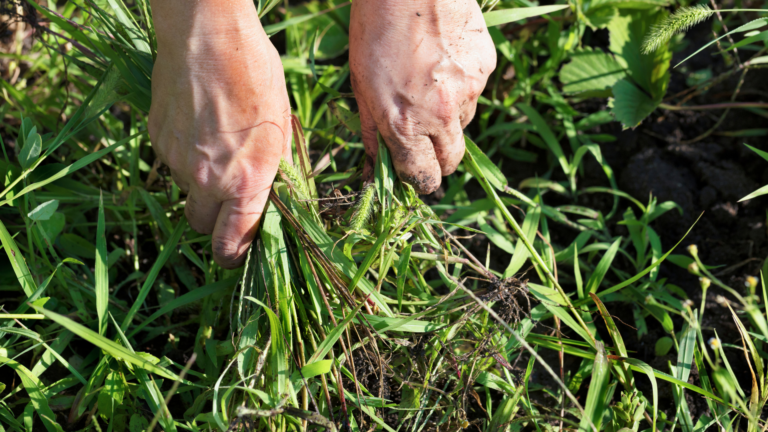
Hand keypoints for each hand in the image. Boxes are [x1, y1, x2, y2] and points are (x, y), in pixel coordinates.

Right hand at [148, 0, 290, 267]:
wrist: (207, 35)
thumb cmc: (256, 76)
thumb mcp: (282, 128)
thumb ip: (274, 173)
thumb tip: (273, 201)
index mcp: (246, 182)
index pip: (231, 246)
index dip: (234, 257)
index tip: (238, 254)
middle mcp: (207, 180)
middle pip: (202, 226)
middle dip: (215, 221)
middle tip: (230, 199)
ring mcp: (176, 161)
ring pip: (186, 192)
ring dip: (200, 184)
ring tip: (217, 146)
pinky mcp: (156, 140)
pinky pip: (170, 163)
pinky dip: (184, 157)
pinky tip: (199, 127)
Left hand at [349, 0, 495, 193]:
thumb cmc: (374, 29)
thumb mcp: (360, 85)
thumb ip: (372, 130)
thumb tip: (373, 167)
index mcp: (405, 124)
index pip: (423, 178)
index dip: (419, 181)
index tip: (415, 175)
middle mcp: (441, 115)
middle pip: (451, 162)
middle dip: (438, 160)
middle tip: (424, 141)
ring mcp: (468, 91)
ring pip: (463, 124)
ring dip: (449, 118)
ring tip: (428, 83)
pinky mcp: (485, 68)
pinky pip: (475, 91)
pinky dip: (461, 86)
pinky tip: (443, 60)